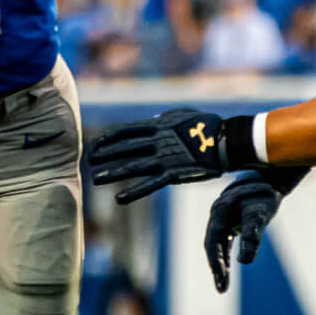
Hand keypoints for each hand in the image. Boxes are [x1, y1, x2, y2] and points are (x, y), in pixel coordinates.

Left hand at [88, 108, 229, 204]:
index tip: (95, 145)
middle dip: (105, 155)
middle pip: (125, 148)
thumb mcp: (182, 115)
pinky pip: (150, 184)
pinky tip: (119, 198)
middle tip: (89, 162)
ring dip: (113, 173)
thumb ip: (164, 119)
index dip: (109, 139)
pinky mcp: (174, 174)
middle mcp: (158, 141)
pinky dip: (134, 191)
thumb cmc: (207, 125)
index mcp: (159, 125)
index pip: (127, 131)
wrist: (226, 141)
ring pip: (133, 166)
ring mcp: (165, 158)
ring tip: (96, 179)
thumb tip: (153, 120)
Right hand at [205, 175, 283, 292]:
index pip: (213, 243)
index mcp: (219, 213)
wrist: (268, 176)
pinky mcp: (228, 222)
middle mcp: (216, 216)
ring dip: (219, 264)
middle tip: (222, 289)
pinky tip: (227, 270)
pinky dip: (224, 256)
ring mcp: (221, 219)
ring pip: (216, 246)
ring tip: (223, 285)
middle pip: (212, 246)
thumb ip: (252, 236)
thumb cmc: (263, 195)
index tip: (221, 280)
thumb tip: (245, 261)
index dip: (216, 263)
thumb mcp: (260, 215)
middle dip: (216, 268)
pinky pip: (223, 242)